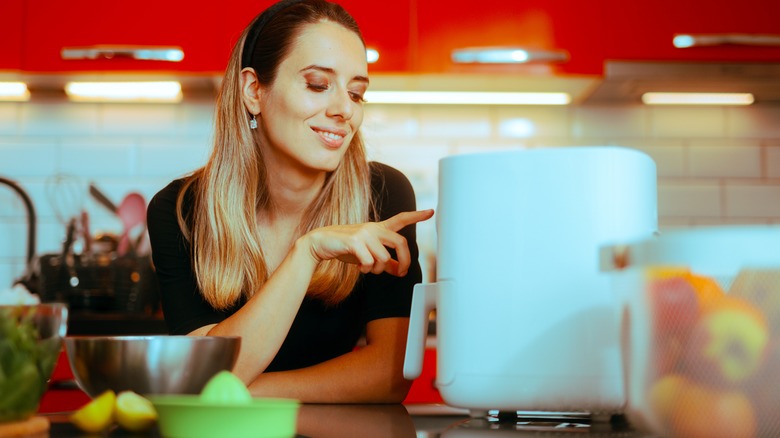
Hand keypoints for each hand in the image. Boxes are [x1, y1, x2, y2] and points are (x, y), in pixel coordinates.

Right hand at [305, 209, 433, 276]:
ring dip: (377, 269)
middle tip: (402, 273)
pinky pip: (370, 262)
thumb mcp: (368, 254)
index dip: (416, 216)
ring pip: (384, 258)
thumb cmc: (346, 248)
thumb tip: (401, 271)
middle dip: (405, 261)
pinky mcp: (355, 241)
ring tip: (367, 268)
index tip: (431, 212)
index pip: (401, 219)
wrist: (321, 243)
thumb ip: (386, 261)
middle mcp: (374, 228)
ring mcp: (364, 233)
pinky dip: (366, 269)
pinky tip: (359, 267)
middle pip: (401, 242)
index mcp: (378, 228)